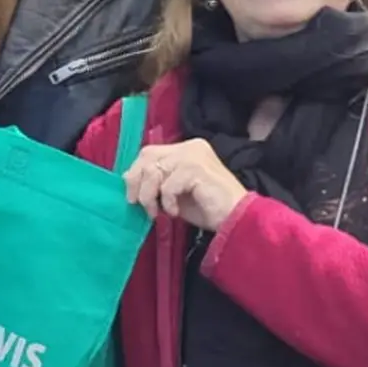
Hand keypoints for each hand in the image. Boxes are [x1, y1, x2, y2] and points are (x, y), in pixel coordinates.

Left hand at [123, 139, 247, 232]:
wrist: (238, 219)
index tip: (132, 197)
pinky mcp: (196, 168)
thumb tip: (129, 181)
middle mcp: (189, 147)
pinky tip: (176, 212)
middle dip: (137, 182)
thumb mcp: (176, 194)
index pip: (149, 152)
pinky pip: (168, 184)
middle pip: (147, 156)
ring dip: (150, 196)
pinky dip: (167, 201)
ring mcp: (193, 155)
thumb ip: (158, 183)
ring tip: (158, 212)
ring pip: (154, 170)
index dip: (136, 173)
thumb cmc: (209, 209)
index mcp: (186, 149)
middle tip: (141, 205)